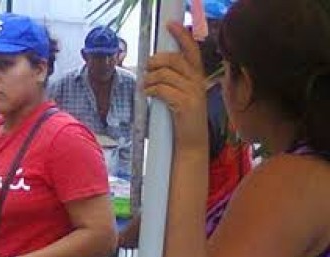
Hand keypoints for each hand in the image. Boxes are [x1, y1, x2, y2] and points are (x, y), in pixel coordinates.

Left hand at [144, 22, 207, 150]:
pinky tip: (147, 94)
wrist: (192, 144)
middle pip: (174, 59)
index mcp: (198, 77)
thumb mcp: (181, 96)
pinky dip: (152, 90)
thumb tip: (153, 68)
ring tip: (145, 85)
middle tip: (146, 68)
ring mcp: (193, 93)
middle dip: (157, 61)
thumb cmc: (182, 120)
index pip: (192, 50)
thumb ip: (173, 81)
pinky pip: (163, 90)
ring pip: (166, 74)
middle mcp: (198, 82)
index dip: (181, 35)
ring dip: (150, 78)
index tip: (170, 25)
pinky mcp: (186, 104)